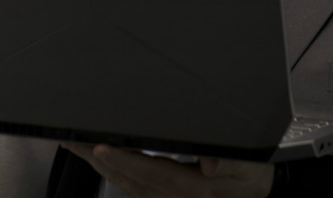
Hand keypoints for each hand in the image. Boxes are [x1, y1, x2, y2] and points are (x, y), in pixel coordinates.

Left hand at [61, 142, 273, 197]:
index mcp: (194, 188)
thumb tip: (208, 163)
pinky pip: (134, 190)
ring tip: (78, 147)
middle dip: (98, 161)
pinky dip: (115, 175)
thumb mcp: (250, 165)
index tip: (100, 148)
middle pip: (130, 181)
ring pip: (127, 187)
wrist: (260, 192)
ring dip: (100, 168)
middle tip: (72, 140)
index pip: (153, 172)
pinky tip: (103, 162)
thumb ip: (229, 161)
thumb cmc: (252, 175)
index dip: (126, 160)